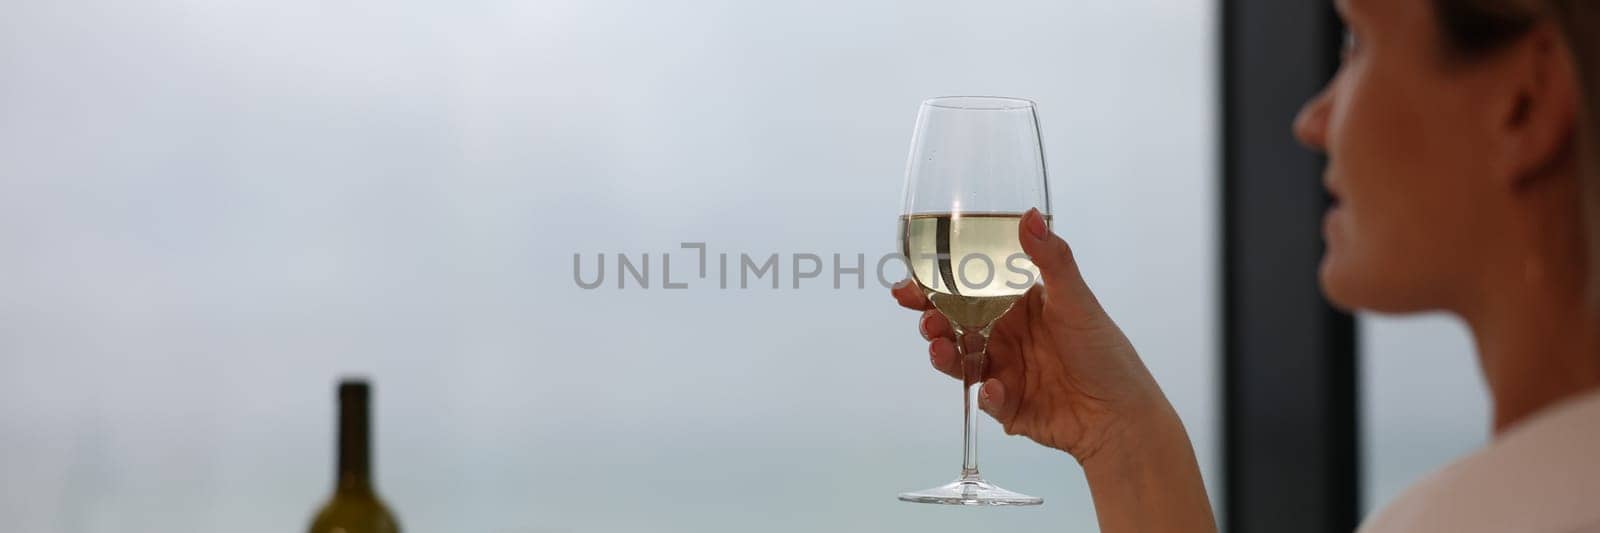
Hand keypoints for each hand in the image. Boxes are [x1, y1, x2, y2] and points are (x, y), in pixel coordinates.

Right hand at [891, 208, 1174, 463]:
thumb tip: (1028, 214)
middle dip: (931, 320)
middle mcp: (1005, 336)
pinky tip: (993, 389)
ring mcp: (1003, 371)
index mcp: (1016, 305)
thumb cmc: (1102, 350)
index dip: (935, 286)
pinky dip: (985, 394)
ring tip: (941, 348)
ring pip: (960, 361)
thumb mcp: (1075, 299)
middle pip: (954, 326)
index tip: (909, 282)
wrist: (1120, 413)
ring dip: (946, 355)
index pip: (966, 290)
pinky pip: (985, 398)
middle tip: (924, 318)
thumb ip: (1050, 259)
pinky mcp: (1006, 406)